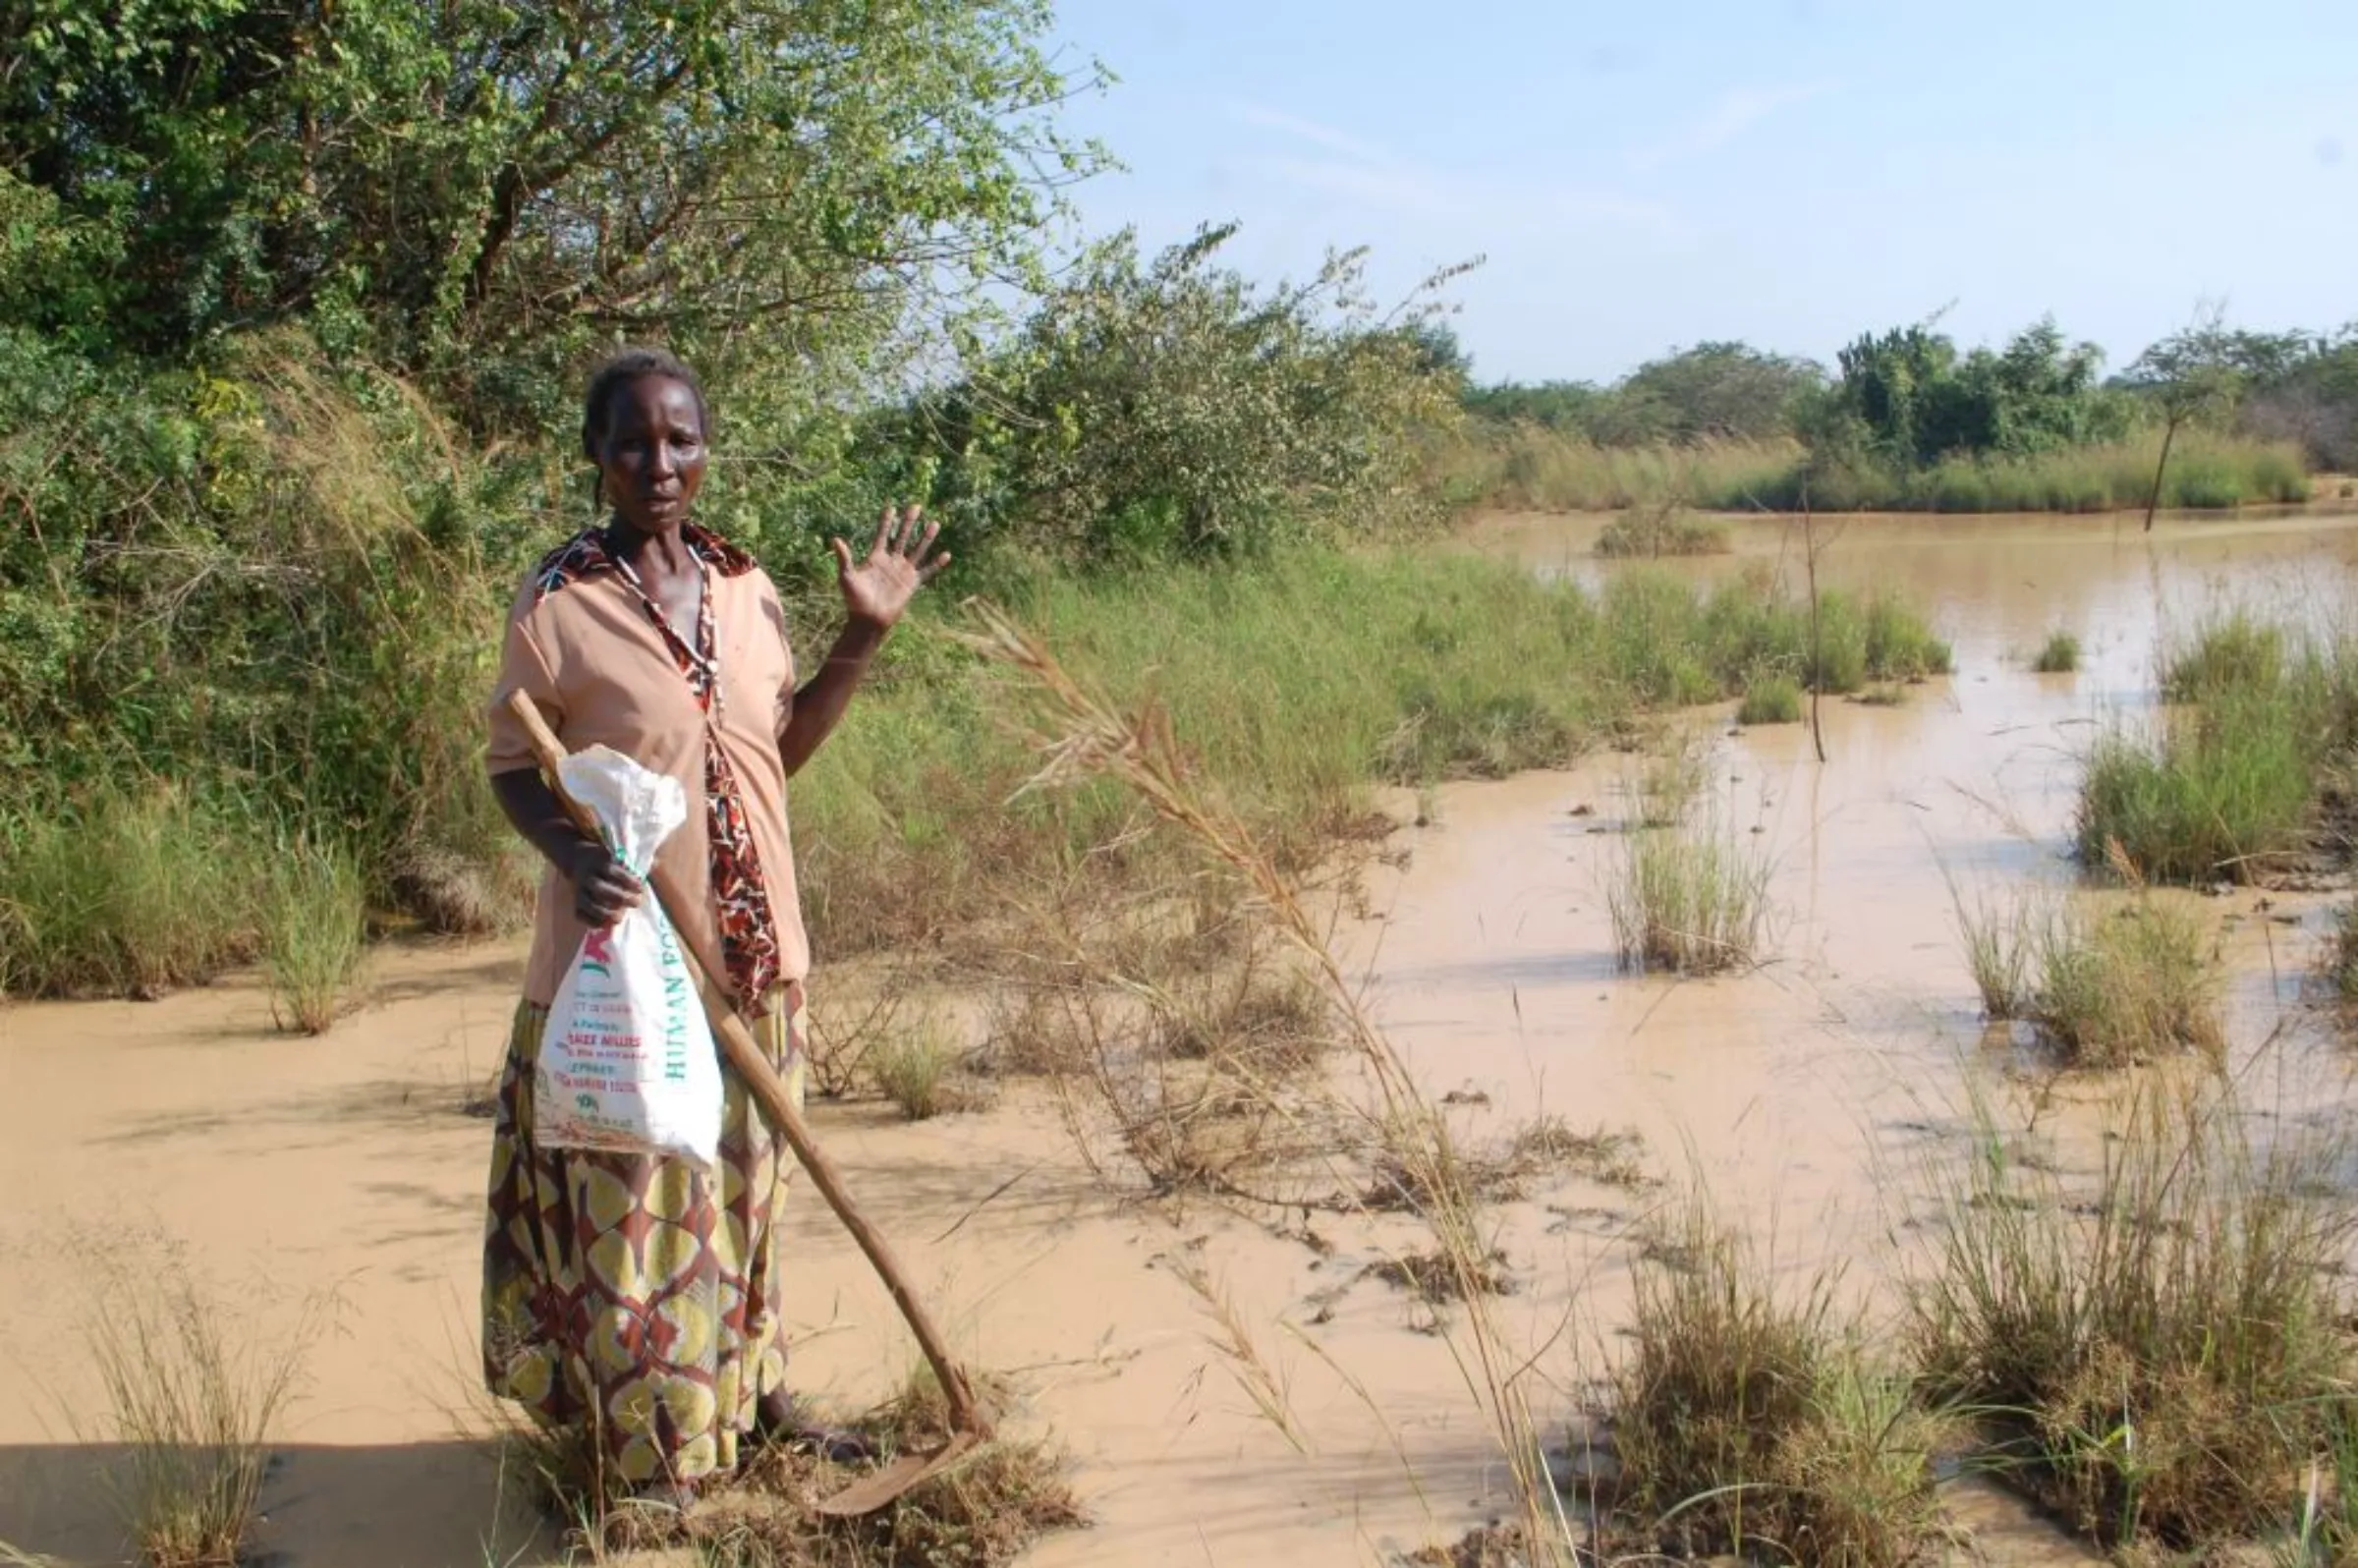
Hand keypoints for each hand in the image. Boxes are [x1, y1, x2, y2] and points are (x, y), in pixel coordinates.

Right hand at [564, 839, 642, 927]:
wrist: (578, 859)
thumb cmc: (606, 859)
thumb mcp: (616, 855)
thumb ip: (633, 862)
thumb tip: (656, 864)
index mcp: (597, 862)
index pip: (611, 870)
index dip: (626, 879)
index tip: (640, 887)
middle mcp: (586, 876)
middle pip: (599, 888)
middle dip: (619, 897)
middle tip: (637, 903)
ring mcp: (578, 890)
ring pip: (588, 903)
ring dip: (605, 912)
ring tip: (621, 918)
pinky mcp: (575, 902)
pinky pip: (580, 915)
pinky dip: (592, 922)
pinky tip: (606, 925)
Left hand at [831, 504, 948, 630]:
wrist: (868, 619)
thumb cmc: (855, 599)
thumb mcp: (847, 577)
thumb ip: (844, 558)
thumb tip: (835, 539)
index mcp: (875, 557)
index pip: (882, 535)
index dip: (886, 522)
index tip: (891, 507)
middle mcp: (891, 561)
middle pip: (902, 537)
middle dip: (908, 522)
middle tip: (916, 506)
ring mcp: (903, 571)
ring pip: (917, 550)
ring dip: (925, 537)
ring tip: (935, 523)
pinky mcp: (912, 583)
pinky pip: (927, 571)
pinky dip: (937, 564)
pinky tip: (946, 554)